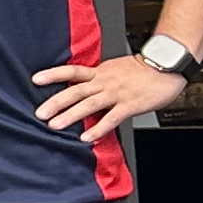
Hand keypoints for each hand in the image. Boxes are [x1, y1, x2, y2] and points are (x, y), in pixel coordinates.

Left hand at [34, 51, 185, 144]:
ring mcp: (117, 94)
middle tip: (39, 113)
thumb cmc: (142, 69)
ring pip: (89, 104)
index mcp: (100, 72)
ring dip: (71, 115)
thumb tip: (79, 84)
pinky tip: (86, 137)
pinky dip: (98, 128)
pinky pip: (112, 118)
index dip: (53, 74)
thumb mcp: (114, 67)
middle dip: (56, 102)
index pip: (72, 71)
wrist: (167, 65)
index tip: (35, 79)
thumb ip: (97, 77)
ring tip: (55, 125)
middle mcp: (105, 82)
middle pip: (75, 91)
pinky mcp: (130, 105)